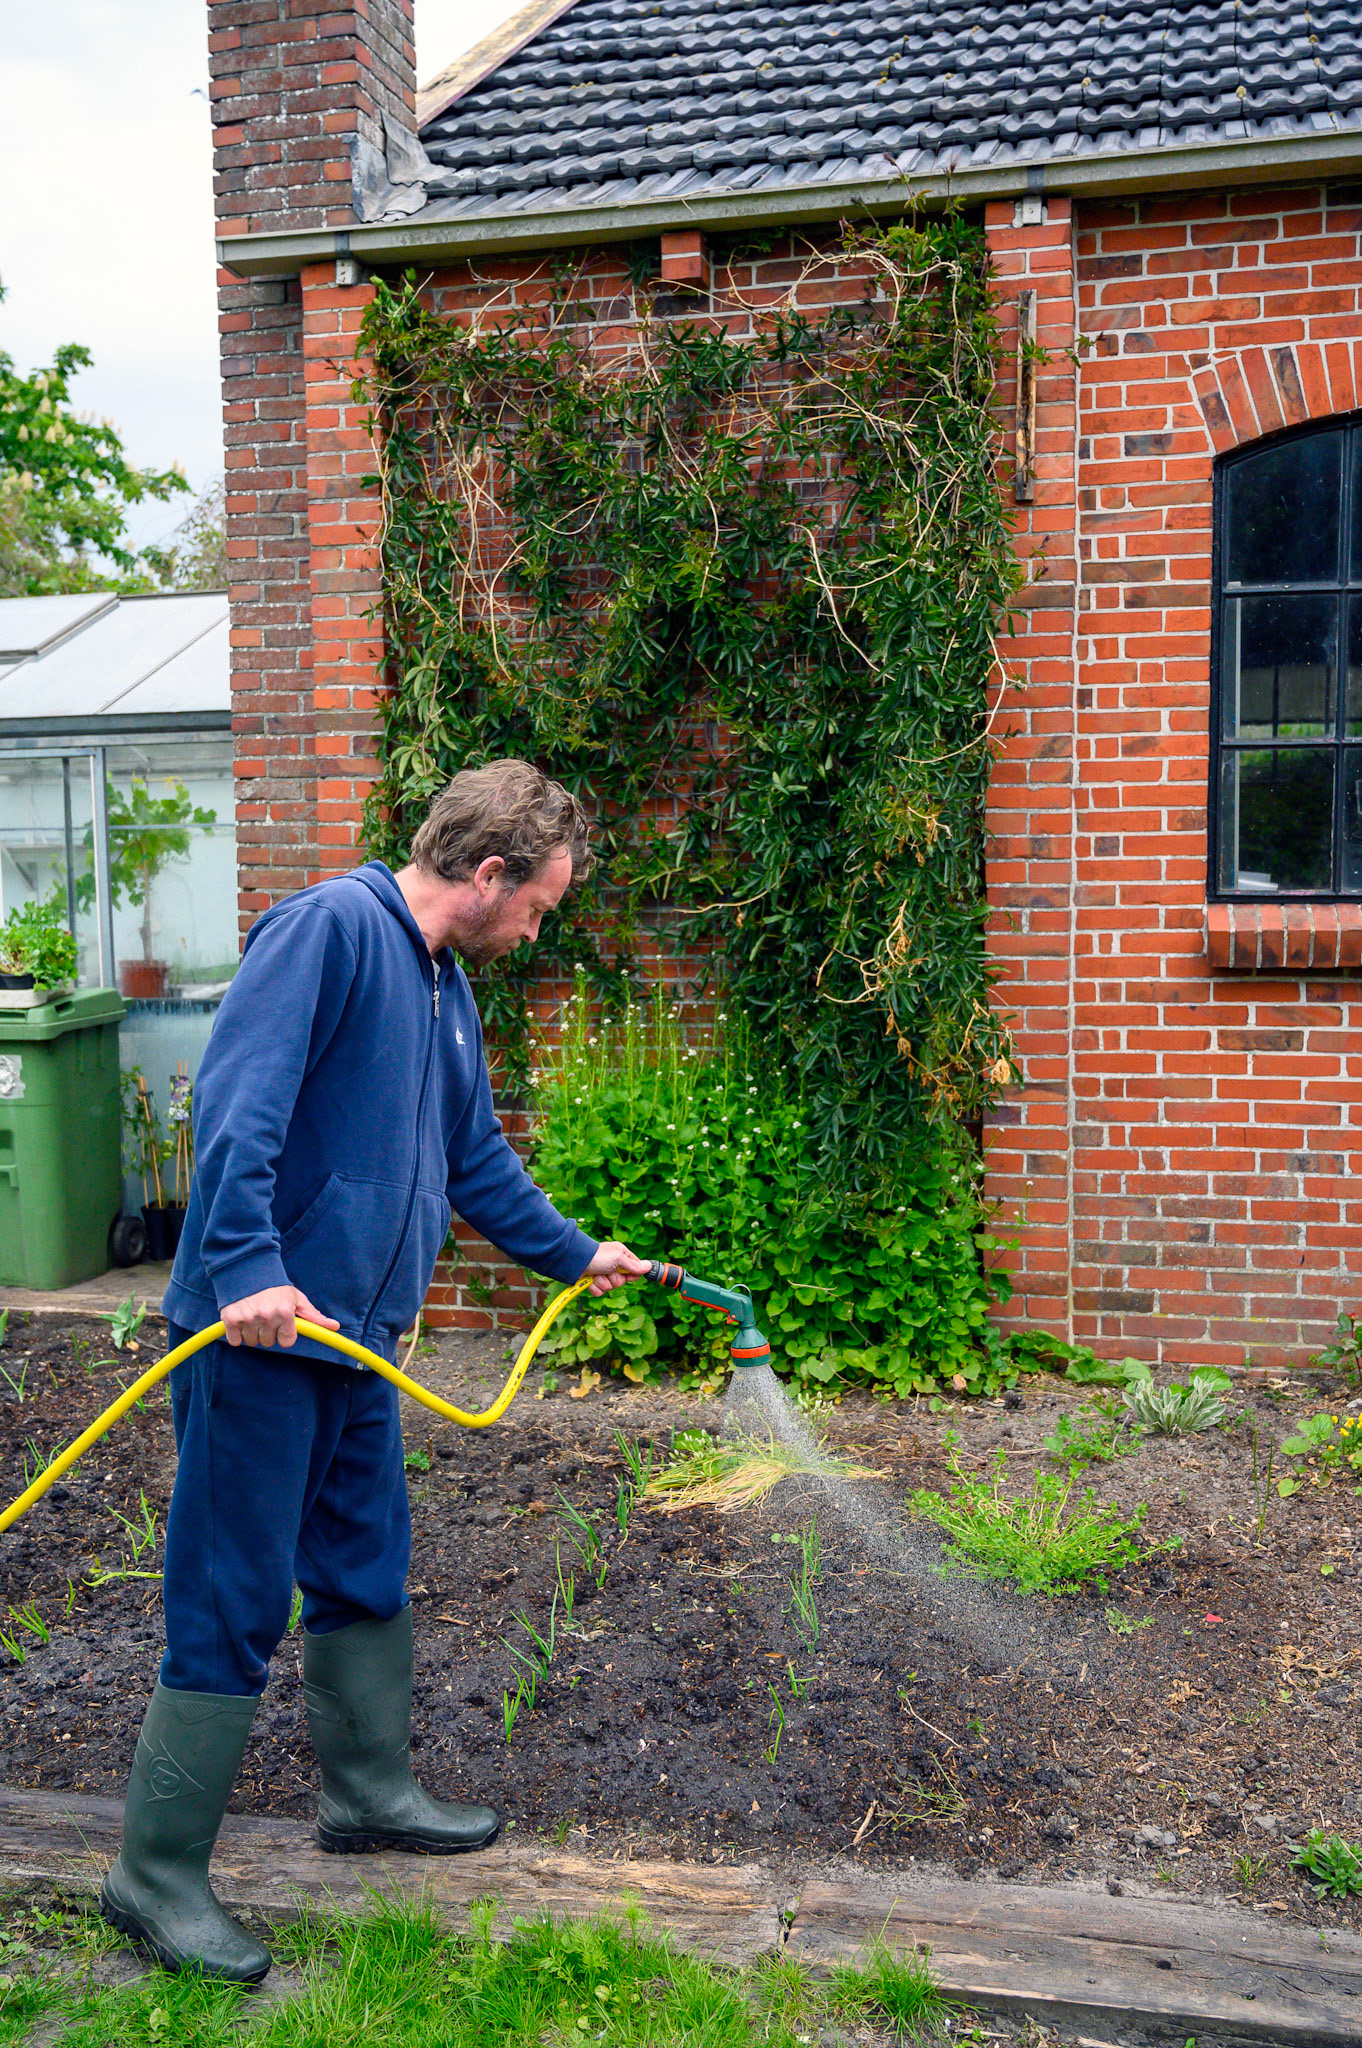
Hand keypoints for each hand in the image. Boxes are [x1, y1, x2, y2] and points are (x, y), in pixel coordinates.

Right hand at [220, 1286, 339, 1348]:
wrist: (246, 1269)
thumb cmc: (275, 1287)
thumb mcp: (297, 1299)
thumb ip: (314, 1316)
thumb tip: (335, 1326)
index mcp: (285, 1312)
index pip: (287, 1341)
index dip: (284, 1334)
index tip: (281, 1325)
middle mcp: (267, 1316)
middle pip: (268, 1343)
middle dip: (268, 1332)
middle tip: (265, 1316)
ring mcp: (248, 1319)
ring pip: (252, 1342)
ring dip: (252, 1333)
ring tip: (253, 1316)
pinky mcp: (230, 1320)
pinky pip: (235, 1341)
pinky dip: (236, 1335)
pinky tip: (241, 1320)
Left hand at [583, 1242, 650, 1296]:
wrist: (575, 1262)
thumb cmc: (597, 1256)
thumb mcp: (618, 1258)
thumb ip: (633, 1265)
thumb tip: (648, 1267)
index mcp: (621, 1255)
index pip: (634, 1268)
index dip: (632, 1275)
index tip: (628, 1276)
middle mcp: (613, 1264)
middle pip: (622, 1281)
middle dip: (614, 1279)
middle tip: (607, 1271)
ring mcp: (603, 1274)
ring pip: (611, 1288)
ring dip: (603, 1282)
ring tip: (597, 1274)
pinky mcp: (594, 1283)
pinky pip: (600, 1292)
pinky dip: (595, 1288)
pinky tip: (591, 1280)